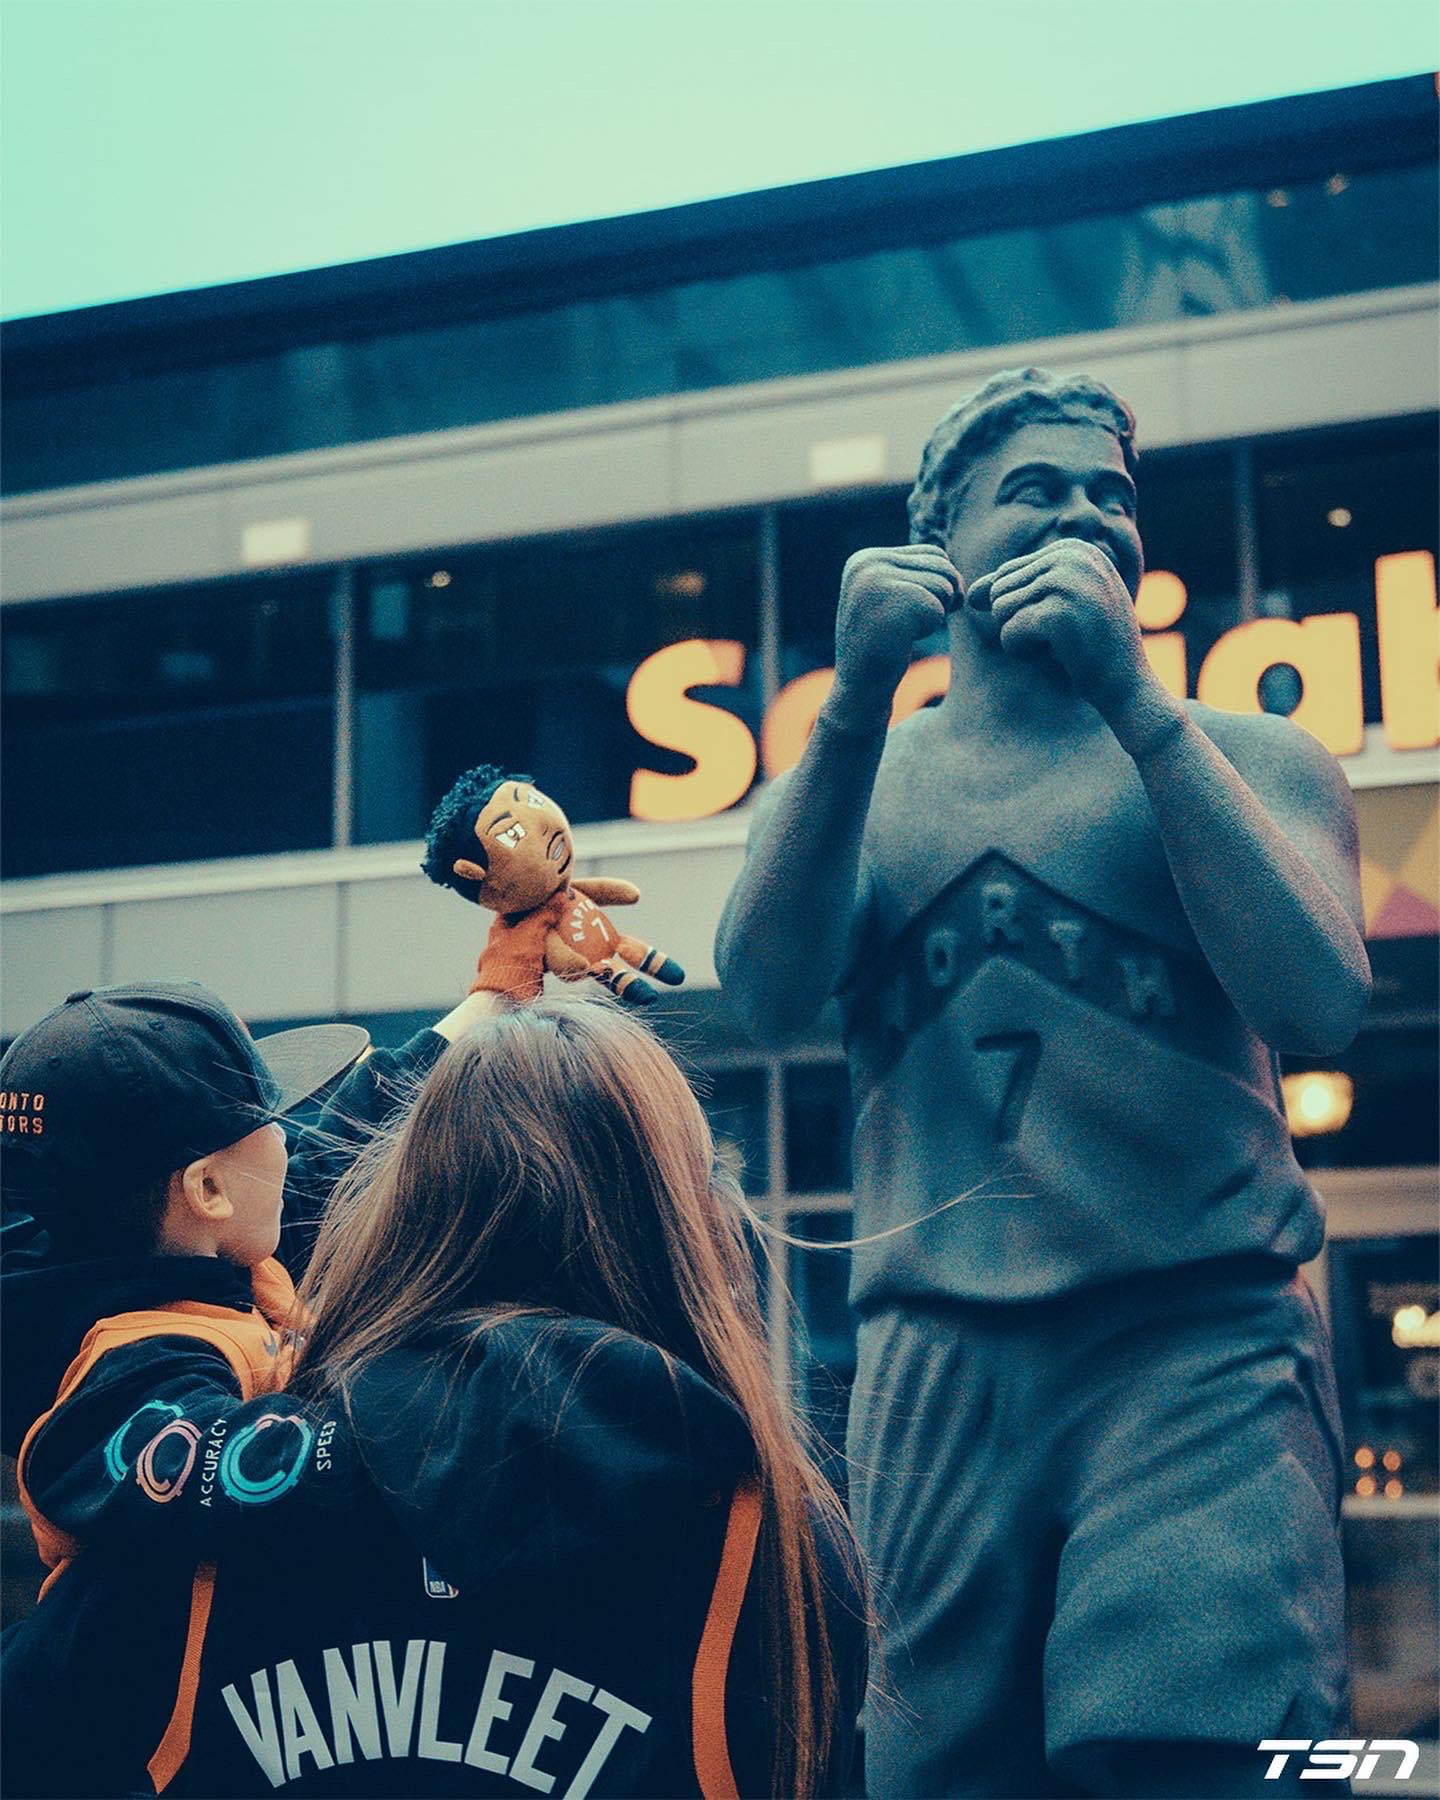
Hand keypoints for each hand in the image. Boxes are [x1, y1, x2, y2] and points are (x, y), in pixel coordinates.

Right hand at [828, 546, 958, 726]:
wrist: (859, 689)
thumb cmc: (881, 648)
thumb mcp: (888, 600)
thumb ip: (911, 575)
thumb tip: (953, 570)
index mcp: (864, 559)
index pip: (932, 553)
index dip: (937, 585)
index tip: (908, 612)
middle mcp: (867, 563)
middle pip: (943, 564)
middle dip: (942, 597)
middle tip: (911, 624)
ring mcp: (878, 581)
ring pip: (945, 584)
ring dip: (934, 614)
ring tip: (902, 630)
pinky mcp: (894, 601)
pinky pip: (940, 607)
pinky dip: (930, 627)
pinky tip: (902, 639)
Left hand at [979, 538, 1152, 720]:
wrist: (1128, 684)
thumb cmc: (1091, 647)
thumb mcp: (1056, 606)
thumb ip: (1015, 592)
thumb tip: (970, 594)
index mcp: (1075, 548)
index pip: (1008, 573)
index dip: (1022, 608)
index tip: (1062, 620)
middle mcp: (1072, 556)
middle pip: (1000, 590)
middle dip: (1018, 621)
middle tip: (1060, 635)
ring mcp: (1067, 582)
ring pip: (1000, 610)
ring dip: (1021, 637)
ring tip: (1060, 643)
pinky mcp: (1058, 614)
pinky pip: (1008, 634)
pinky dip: (1024, 652)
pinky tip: (1059, 655)